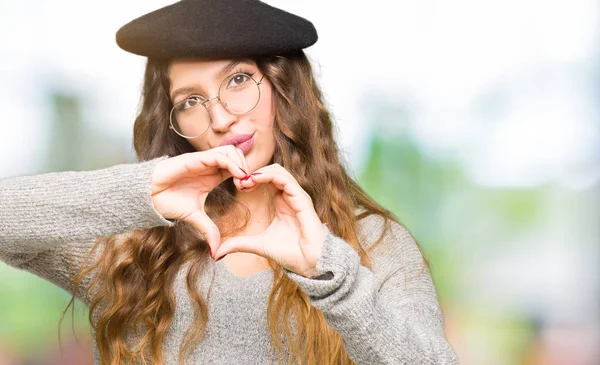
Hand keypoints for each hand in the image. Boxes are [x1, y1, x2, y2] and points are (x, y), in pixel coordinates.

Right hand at [150, 145, 249, 256]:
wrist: (149, 196)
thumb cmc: (169, 201)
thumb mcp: (195, 218)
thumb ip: (209, 230)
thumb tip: (216, 252)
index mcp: (213, 175)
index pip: (238, 166)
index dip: (247, 175)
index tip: (248, 189)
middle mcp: (210, 166)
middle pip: (238, 155)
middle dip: (248, 167)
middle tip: (246, 185)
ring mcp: (203, 161)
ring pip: (231, 151)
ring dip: (241, 163)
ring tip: (242, 180)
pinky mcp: (195, 159)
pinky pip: (218, 155)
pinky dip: (231, 163)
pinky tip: (237, 175)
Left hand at [213, 163, 326, 277]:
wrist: (309, 263)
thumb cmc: (290, 254)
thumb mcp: (257, 245)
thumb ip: (239, 244)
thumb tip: (217, 252)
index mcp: (281, 202)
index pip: (267, 180)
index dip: (251, 179)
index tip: (236, 186)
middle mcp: (289, 196)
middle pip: (272, 171)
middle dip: (253, 173)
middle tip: (238, 181)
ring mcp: (297, 196)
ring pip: (279, 171)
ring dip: (260, 172)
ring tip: (245, 180)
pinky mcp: (302, 199)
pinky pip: (286, 179)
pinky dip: (270, 176)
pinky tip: (255, 180)